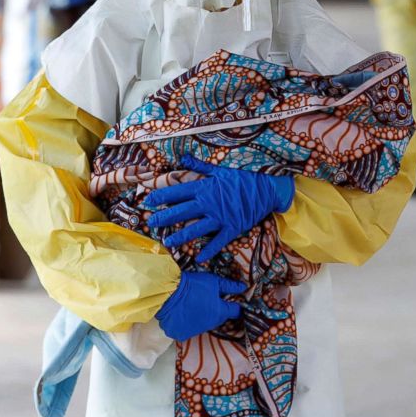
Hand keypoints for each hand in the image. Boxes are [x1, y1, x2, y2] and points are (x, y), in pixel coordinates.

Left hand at [145, 155, 294, 263]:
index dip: (162, 196)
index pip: (178, 192)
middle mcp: (209, 203)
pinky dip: (209, 250)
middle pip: (182, 212)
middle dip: (164, 218)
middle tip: (150, 223)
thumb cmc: (242, 178)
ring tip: (167, 242)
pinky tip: (199, 258)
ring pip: (196, 229)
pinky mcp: (232, 227)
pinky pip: (218, 241)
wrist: (267, 188)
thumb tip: (185, 158)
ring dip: (180, 236)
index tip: (148, 201)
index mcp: (205, 188)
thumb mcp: (220, 170)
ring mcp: (221, 217)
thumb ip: (200, 167)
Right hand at [156, 271, 246, 341]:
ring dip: (203, 317)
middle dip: (217, 310)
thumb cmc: (193, 285)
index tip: (234, 303)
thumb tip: (244, 287)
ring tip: (194, 305)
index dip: (236, 306)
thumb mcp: (213, 282)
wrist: (168, 293)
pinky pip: (188, 329)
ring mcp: (196, 331)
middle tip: (208, 300)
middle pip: (219, 318)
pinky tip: (184, 313)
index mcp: (220, 312)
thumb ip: (229, 286)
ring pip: (204, 324)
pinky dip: (188, 323)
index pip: (235, 312)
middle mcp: (210, 325)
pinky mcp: (182, 335)